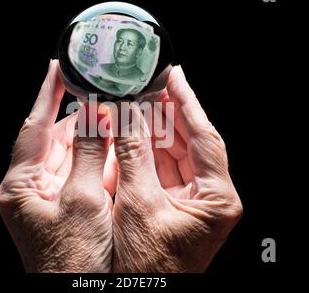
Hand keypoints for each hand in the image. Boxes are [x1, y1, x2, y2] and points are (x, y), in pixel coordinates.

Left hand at [0, 60, 115, 271]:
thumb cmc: (74, 261)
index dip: (47, 94)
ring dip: (91, 137)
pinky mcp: (66, 206)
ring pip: (70, 154)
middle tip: (100, 94)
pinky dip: (97, 159)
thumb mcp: (83, 201)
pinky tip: (113, 147)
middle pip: (54, 139)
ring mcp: (48, 197)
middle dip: (78, 117)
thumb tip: (93, 114)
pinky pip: (81, 172)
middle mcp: (30, 189)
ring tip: (111, 116)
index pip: (33, 128)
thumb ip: (87, 153)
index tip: (57, 67)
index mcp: (21, 187)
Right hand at [111, 65, 242, 271]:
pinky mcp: (175, 204)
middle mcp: (210, 197)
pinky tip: (136, 132)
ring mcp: (193, 200)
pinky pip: (163, 168)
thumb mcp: (138, 206)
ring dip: (157, 129)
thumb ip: (133, 156)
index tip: (174, 75)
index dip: (187, 102)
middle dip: (169, 112)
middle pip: (191, 141)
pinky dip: (148, 150)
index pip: (205, 137)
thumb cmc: (145, 266)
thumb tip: (125, 114)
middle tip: (150, 85)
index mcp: (216, 199)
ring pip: (176, 152)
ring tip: (140, 102)